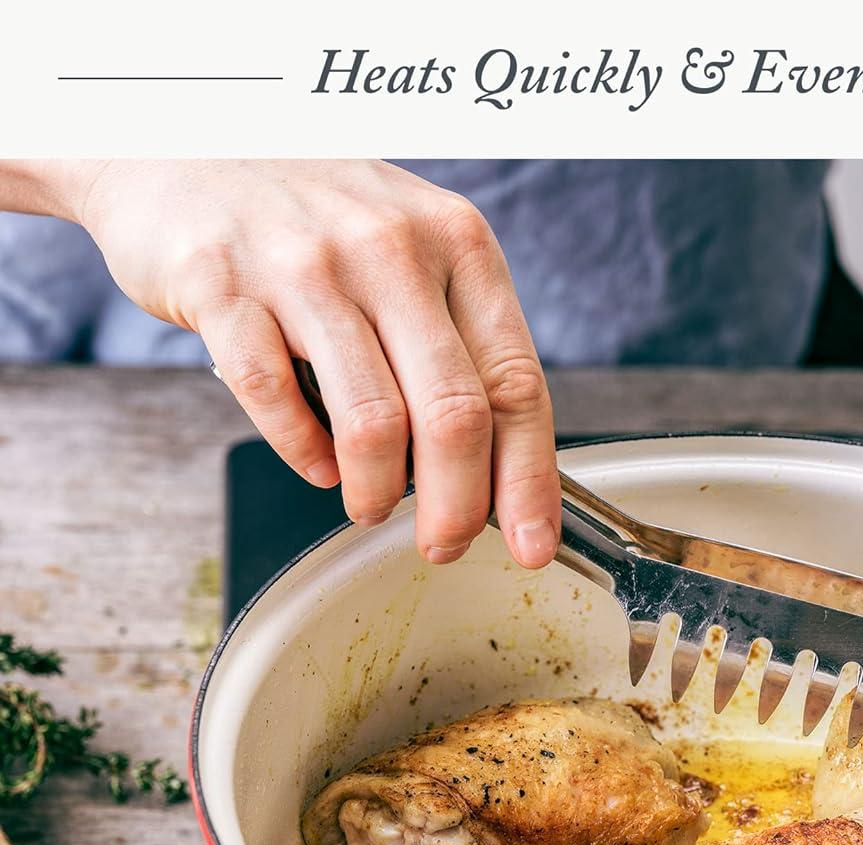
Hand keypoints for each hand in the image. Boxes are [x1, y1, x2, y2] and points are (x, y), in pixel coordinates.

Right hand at [66, 160, 559, 564]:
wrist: (186, 138)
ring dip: (378, 491)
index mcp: (458, 244)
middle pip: (454, 416)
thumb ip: (456, 342)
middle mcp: (389, 248)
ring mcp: (304, 264)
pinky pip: (275, 398)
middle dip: (457, 506)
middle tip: (442, 543)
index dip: (529, 480)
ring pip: (372, 421)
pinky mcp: (223, 284)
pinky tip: (317, 464)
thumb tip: (497, 469)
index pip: (515, 384)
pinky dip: (303, 453)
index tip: (533, 545)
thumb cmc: (317, 217)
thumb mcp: (412, 249)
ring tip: (371, 504)